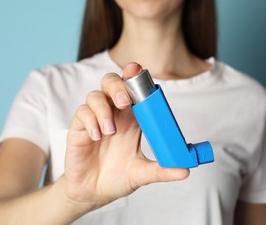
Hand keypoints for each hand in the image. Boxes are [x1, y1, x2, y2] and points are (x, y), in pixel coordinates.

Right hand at [62, 63, 189, 210]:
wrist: (93, 194)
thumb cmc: (117, 178)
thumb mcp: (141, 174)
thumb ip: (162, 171)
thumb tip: (185, 170)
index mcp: (132, 119)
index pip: (134, 90)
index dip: (136, 78)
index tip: (139, 72)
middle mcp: (114, 114)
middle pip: (113, 83)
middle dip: (118, 86)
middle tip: (125, 102)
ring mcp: (95, 119)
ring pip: (95, 95)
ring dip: (104, 108)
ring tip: (110, 131)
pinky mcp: (79, 128)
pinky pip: (82, 113)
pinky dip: (91, 121)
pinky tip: (97, 137)